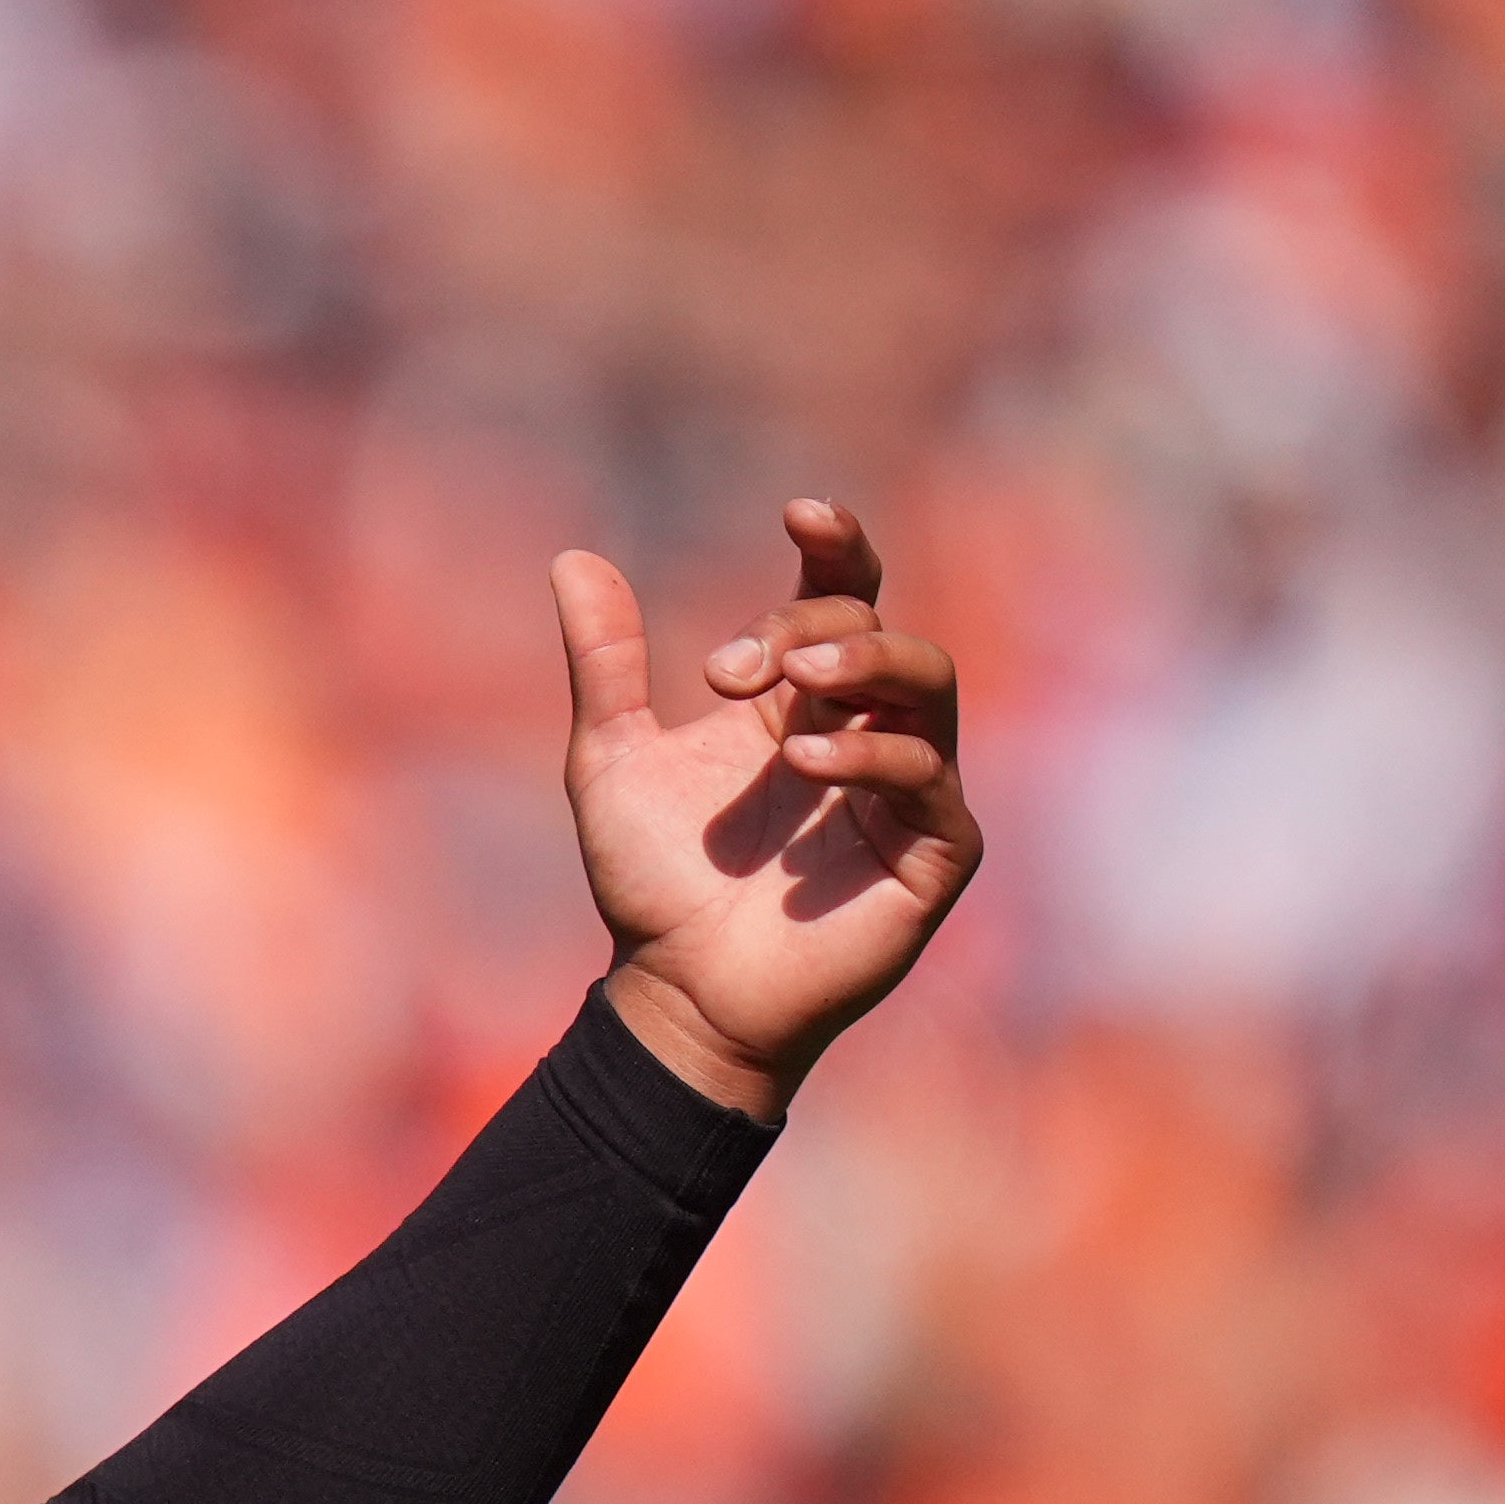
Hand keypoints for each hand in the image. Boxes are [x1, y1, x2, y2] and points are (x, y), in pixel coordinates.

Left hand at [552, 498, 978, 1118]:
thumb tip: (571, 558)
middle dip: (814, 627)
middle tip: (732, 667)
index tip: (801, 512)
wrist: (675, 991)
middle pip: (879, 631)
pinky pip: (929, 780)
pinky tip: (804, 761)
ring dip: (867, 664)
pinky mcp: (933, 850)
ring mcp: (910, 788)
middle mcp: (868, 729)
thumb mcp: (610, 759)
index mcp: (804, 698)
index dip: (839, 546)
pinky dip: (871, 758)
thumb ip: (603, 663)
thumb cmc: (655, 881)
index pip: (847, 593)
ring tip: (796, 677)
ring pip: (931, 687)